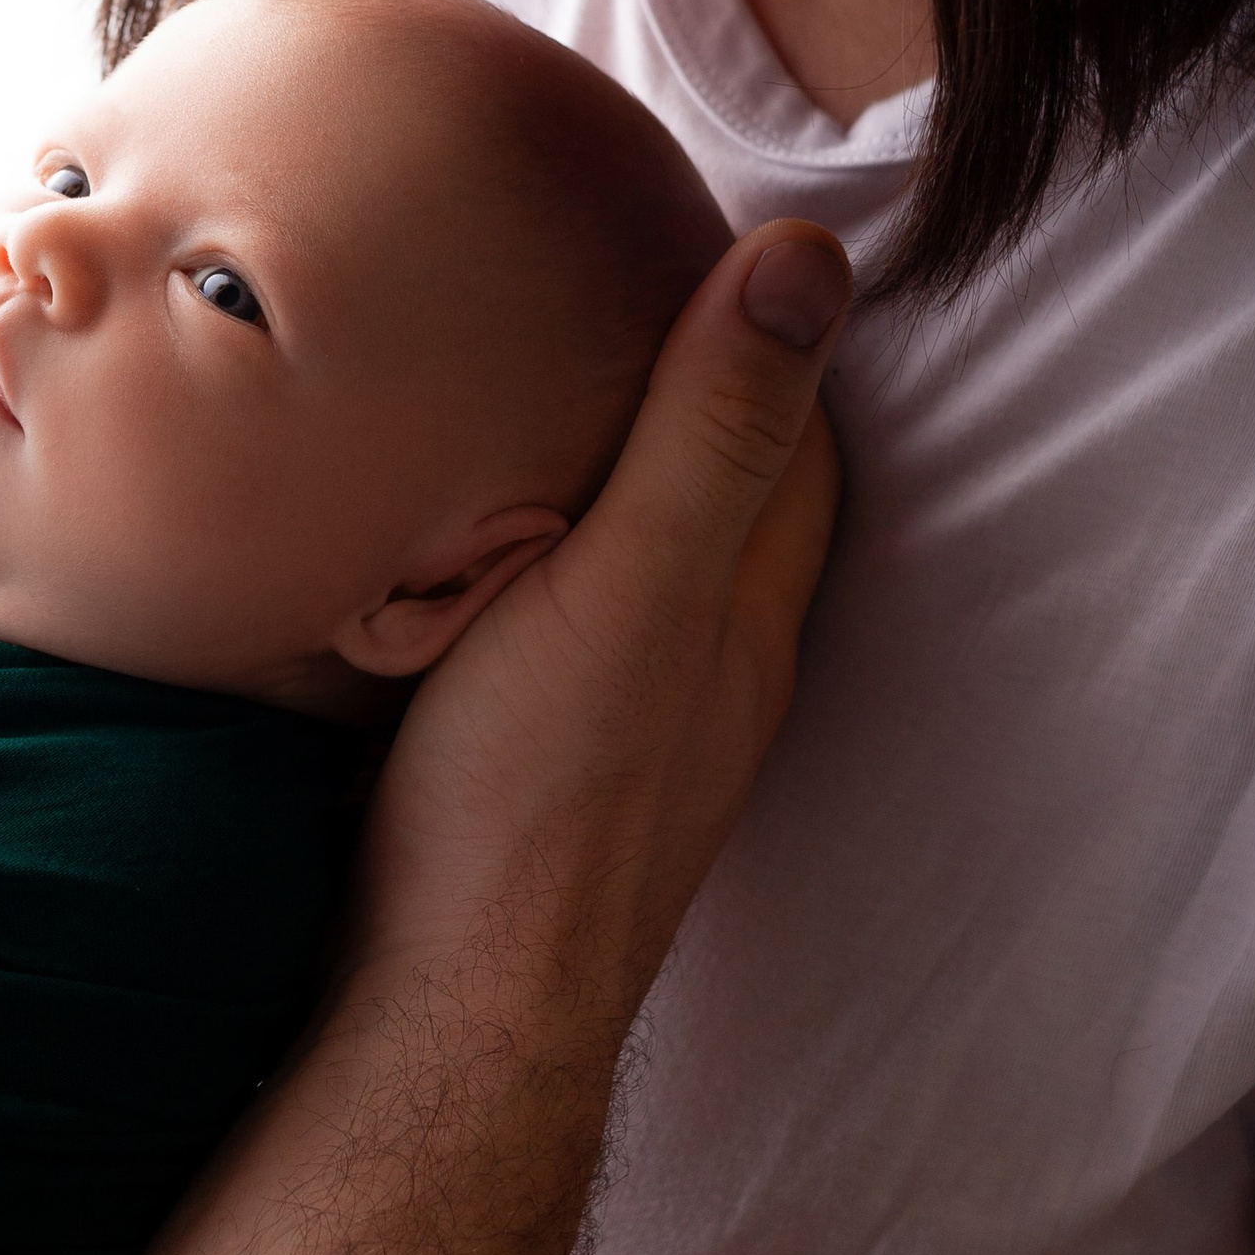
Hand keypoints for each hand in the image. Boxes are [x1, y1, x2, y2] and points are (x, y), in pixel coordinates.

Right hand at [359, 218, 847, 1048]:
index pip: (799, 438)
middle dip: (685, 392)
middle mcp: (706, 670)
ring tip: (518, 387)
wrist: (443, 1023)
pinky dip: (530, 559)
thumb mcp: (630, 587)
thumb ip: (712, 430)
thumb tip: (811, 258)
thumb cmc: (535, 805)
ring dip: (601, 480)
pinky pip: (558, 627)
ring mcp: (624, 728)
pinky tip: (453, 539)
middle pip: (722, 498)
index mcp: (746, 612)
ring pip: (640, 569)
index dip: (765, 328)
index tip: (696, 232)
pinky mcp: (538, 769)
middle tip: (595, 287)